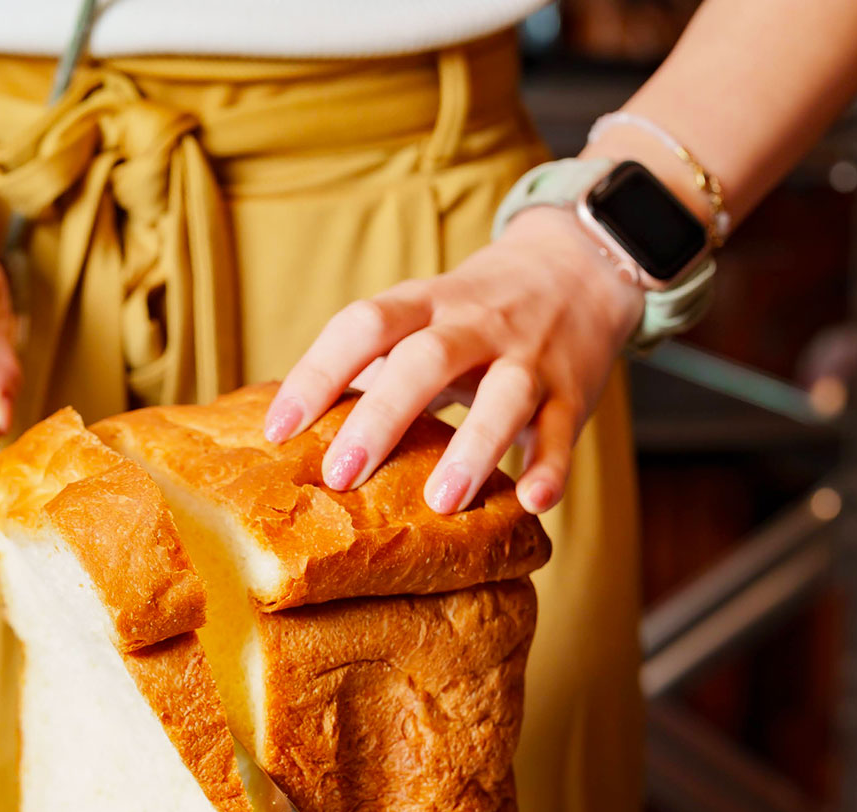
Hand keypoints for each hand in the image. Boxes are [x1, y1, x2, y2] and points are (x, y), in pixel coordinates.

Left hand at [265, 206, 644, 514]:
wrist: (578, 265)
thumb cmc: (474, 311)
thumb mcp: (421, 315)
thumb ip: (370, 362)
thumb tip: (291, 427)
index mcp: (425, 304)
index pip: (363, 325)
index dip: (317, 373)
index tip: (277, 430)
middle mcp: (476, 323)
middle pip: (426, 359)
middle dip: (381, 418)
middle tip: (341, 476)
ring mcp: (530, 355)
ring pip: (506, 394)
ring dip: (472, 448)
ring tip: (440, 501)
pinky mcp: (573, 391)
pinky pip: (563, 431)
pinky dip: (551, 467)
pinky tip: (531, 502)